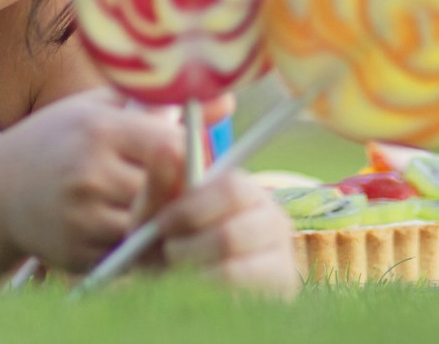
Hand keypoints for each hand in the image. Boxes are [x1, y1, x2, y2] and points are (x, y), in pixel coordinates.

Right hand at [0, 89, 184, 270]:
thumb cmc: (59, 140)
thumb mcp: (100, 109)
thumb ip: (158, 105)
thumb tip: (227, 101)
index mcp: (98, 130)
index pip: (173, 148)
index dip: (192, 158)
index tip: (191, 159)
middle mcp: (89, 173)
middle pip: (169, 192)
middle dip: (182, 192)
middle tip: (187, 189)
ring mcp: (83, 217)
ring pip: (153, 228)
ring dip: (164, 222)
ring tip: (161, 208)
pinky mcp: (79, 253)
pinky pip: (132, 256)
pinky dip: (141, 247)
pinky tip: (134, 229)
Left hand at [152, 171, 299, 296]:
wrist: (182, 289)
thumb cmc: (169, 242)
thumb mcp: (156, 213)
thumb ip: (160, 182)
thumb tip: (169, 145)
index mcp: (242, 188)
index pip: (231, 189)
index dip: (192, 209)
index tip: (162, 225)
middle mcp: (270, 216)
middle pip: (231, 234)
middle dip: (190, 247)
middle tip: (169, 254)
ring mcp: (281, 254)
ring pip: (233, 270)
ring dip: (193, 271)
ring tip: (177, 272)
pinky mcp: (281, 288)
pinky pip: (239, 292)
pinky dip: (208, 290)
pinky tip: (196, 288)